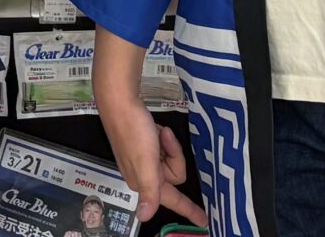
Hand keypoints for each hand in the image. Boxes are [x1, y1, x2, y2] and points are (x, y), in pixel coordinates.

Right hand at [101, 90, 205, 227]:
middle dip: (174, 156)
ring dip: (169, 145)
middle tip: (164, 139)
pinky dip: (164, 139)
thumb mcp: (144, 163)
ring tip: (158, 132)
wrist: (120, 102)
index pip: (172, 200)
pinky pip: (165, 149)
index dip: (188, 210)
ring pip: (171, 160)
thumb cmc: (133, 132)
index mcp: (144, 183)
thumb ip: (148, 191)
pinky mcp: (146, 147)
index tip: (204, 221)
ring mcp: (145, 161)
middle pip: (175, 175)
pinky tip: (155, 130)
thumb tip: (142, 218)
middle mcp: (145, 175)